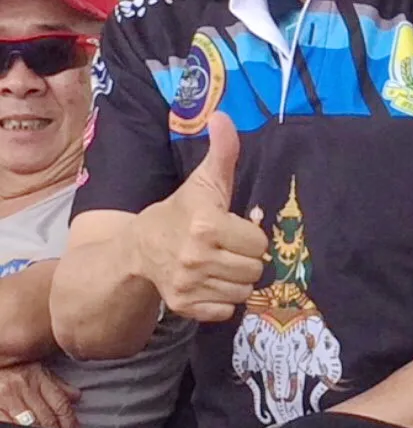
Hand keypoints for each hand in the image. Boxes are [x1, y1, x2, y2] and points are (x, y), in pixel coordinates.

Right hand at [0, 361, 80, 427]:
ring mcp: (7, 398)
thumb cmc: (12, 368)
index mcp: (37, 377)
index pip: (60, 404)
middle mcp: (23, 387)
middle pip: (47, 418)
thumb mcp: (35, 370)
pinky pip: (10, 426)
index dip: (70, 423)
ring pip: (30, 426)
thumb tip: (76, 397)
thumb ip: (55, 385)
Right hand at [134, 112, 267, 321]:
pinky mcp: (185, 306)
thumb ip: (222, 151)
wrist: (139, 247)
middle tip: (228, 249)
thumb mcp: (203, 180)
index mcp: (207, 224)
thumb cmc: (180, 211)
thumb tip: (223, 115)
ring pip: (244, 292)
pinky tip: (210, 283)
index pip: (258, 242)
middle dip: (246, 258)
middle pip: (255, 269)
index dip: (250, 235)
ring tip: (220, 264)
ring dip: (237, 279)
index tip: (234, 229)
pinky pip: (227, 311)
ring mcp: (190, 284)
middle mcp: (197, 257)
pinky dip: (223, 300)